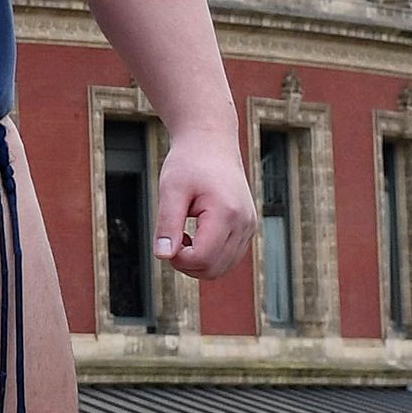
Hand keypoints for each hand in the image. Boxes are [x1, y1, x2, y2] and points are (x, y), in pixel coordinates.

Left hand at [152, 136, 254, 280]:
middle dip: (187, 264)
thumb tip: (163, 256)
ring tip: (183, 235)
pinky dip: (209, 256)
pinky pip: (229, 257)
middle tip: (171, 240)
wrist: (211, 143)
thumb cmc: (189, 162)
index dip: (178, 259)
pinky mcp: (247, 227)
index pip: (203, 259)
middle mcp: (244, 223)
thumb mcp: (170, 189)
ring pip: (223, 268)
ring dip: (198, 262)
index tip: (166, 241)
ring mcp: (249, 226)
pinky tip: (195, 236)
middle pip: (214, 269)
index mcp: (227, 213)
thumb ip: (167, 224)